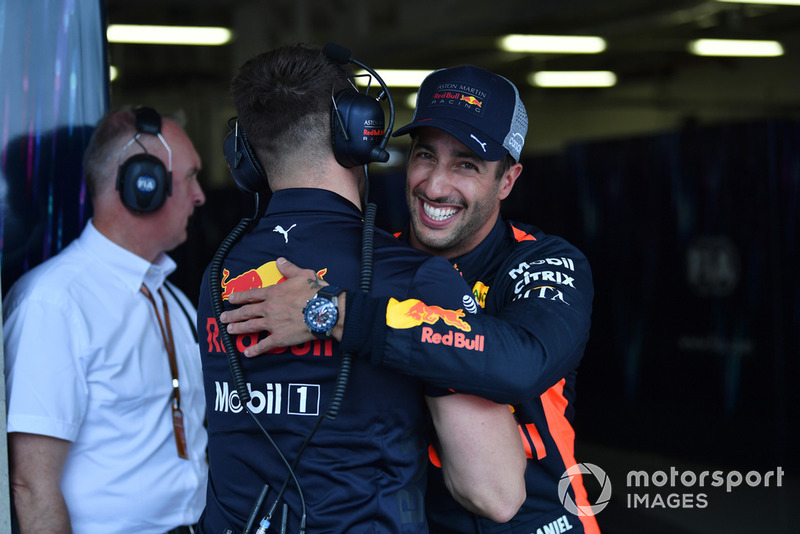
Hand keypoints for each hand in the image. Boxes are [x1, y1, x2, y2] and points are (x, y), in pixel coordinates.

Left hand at [219, 258, 335, 356]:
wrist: (324, 310)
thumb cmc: (316, 292)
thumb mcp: (303, 274)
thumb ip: (289, 268)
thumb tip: (280, 261)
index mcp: (274, 293)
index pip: (252, 294)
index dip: (239, 297)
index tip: (230, 299)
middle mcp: (269, 308)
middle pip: (246, 311)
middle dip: (233, 315)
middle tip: (223, 318)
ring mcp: (272, 324)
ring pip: (250, 326)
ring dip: (238, 329)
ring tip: (229, 331)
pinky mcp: (279, 337)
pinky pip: (264, 344)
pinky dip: (255, 349)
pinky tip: (247, 352)